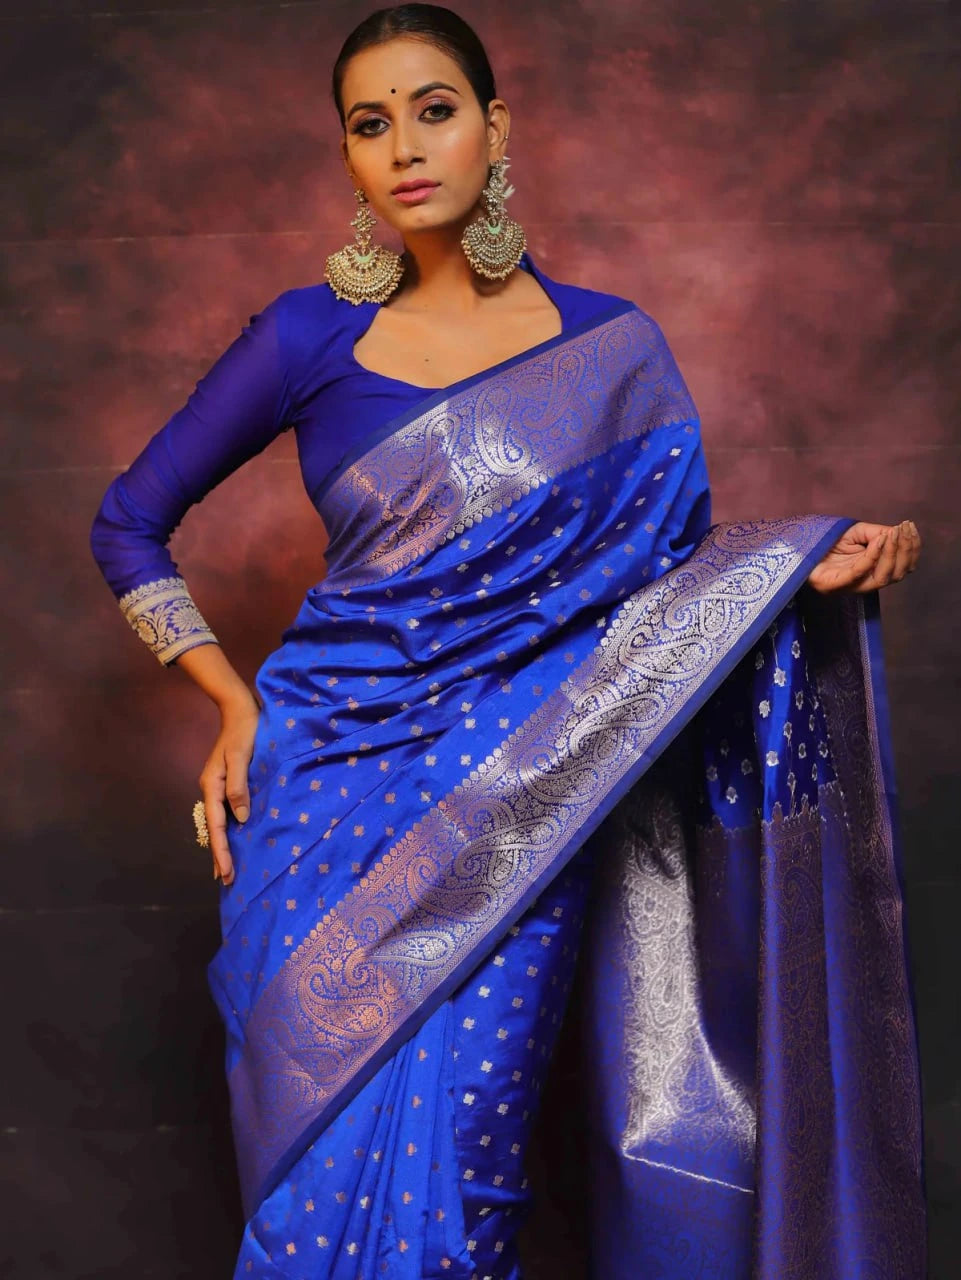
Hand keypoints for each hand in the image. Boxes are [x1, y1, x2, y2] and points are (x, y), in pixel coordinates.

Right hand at [198, 688, 260, 884]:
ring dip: (223, 845)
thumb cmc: (244, 731)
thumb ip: (239, 787)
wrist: (241, 710)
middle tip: (227, 881)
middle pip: (214, 828)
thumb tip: (241, 818)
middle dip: (219, 855)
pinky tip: (235, 839)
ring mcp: (218, 786)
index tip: (227, 871)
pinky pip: (226, 813)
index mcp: (211, 784)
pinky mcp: (228, 782)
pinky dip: (228, 830)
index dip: (222, 850)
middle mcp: (212, 788)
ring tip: (227, 869)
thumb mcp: (241, 758)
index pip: (217, 825)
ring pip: (219, 822)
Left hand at [806, 519, 920, 594]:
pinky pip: (858, 573)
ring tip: (893, 534)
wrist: (795, 548)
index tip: (911, 528)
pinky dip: (872, 556)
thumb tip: (896, 534)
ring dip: (892, 554)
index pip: (901, 567)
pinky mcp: (834, 585)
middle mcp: (863, 582)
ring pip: (882, 578)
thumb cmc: (826, 542)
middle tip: (904, 530)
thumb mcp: (856, 533)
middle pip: (896, 575)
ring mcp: (849, 586)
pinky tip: (878, 540)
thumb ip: (876, 534)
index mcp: (871, 572)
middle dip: (905, 551)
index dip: (910, 549)